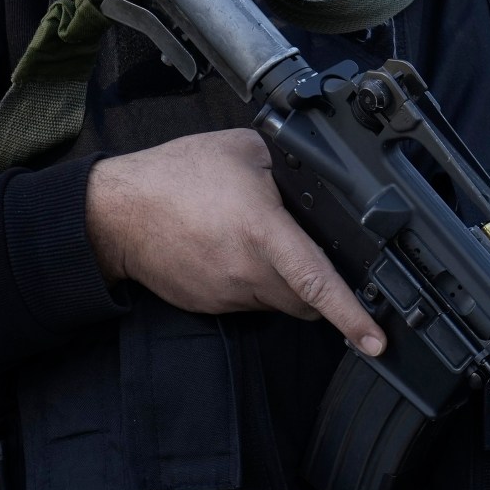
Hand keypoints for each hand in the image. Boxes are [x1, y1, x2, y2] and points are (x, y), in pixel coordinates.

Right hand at [85, 129, 386, 354]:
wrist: (114, 213)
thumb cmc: (174, 177)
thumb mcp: (244, 149)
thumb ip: (289, 165)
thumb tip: (319, 179)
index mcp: (262, 233)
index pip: (316, 280)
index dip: (350, 313)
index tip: (375, 339)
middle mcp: (248, 271)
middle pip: (308, 300)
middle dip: (324, 288)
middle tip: (319, 256)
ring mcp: (228, 294)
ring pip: (280, 303)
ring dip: (288, 284)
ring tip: (266, 244)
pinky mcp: (211, 305)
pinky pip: (250, 302)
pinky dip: (257, 284)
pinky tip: (237, 252)